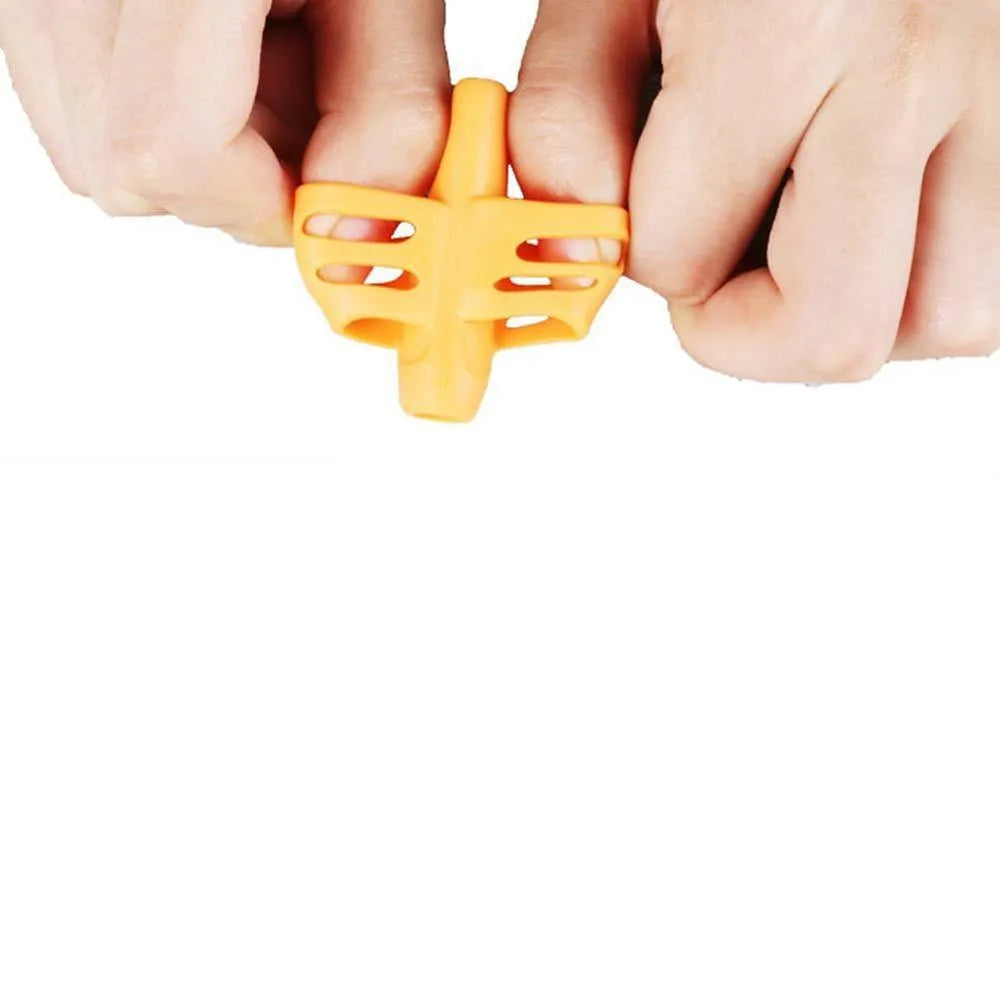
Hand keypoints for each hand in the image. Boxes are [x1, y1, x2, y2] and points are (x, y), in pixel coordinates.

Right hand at [0, 0, 449, 245]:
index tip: (322, 191)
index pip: (172, 151)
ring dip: (203, 152)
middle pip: (132, 170)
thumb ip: (389, 116)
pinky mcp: (30, 3)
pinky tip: (217, 63)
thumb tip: (345, 236)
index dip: (260, 202)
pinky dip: (162, 118)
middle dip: (241, 178)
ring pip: (100, 156)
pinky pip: (80, 115)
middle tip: (303, 109)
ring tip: (262, 69)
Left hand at [511, 0, 999, 380]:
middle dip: (751, 327)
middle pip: (833, 336)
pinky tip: (890, 215)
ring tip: (823, 225)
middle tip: (734, 251)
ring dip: (863, 307)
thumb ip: (566, 117)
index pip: (681, 261)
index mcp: (788, 24)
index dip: (652, 252)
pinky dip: (937, 279)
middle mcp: (919, 61)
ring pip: (949, 319)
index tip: (662, 203)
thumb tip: (578, 250)